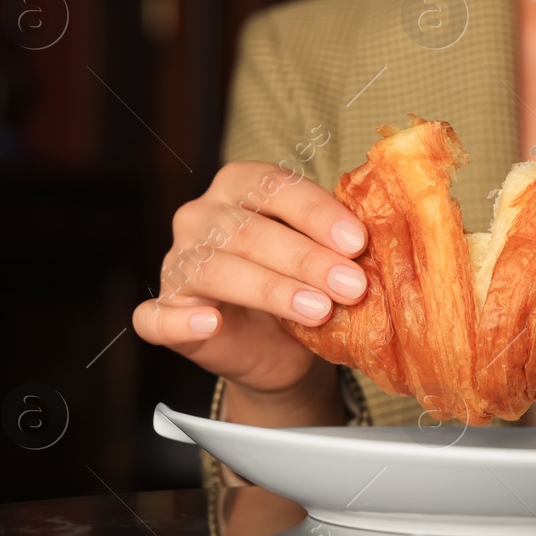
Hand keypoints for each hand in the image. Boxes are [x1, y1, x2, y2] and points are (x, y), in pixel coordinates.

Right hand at [133, 162, 367, 396]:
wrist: (278, 350)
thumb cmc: (301, 288)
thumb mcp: (325, 257)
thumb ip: (338, 243)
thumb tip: (377, 240)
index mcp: (239, 187)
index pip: (273, 186)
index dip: (316, 212)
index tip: (357, 241)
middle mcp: (200, 217)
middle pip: (248, 230)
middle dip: (306, 258)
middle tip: (352, 285)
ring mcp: (176, 263)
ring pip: (215, 268)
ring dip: (271, 289)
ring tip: (318, 310)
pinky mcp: (164, 311)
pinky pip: (158, 316)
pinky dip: (181, 320)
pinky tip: (210, 322)